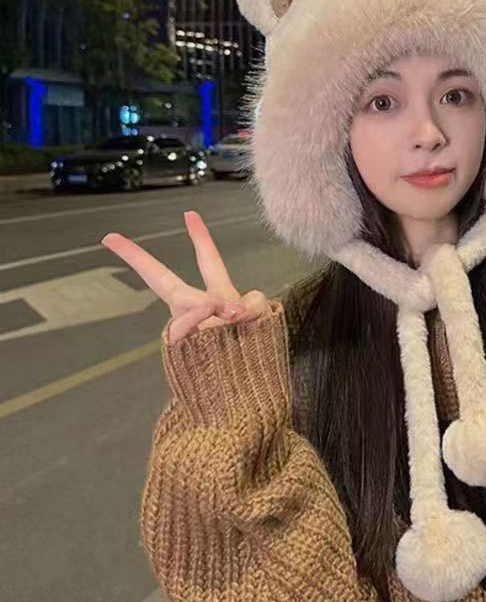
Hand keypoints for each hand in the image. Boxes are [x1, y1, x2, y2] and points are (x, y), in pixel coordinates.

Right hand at [101, 210, 267, 342]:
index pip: (207, 260)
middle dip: (139, 260)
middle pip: (165, 283)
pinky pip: (191, 331)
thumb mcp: (259, 320)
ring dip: (208, 308)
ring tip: (231, 315)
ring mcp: (188, 331)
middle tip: (110, 238)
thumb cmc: (252, 350)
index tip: (189, 213)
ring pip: (188, 306)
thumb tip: (233, 309)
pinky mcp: (184, 351)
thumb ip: (253, 306)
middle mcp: (196, 310)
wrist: (244, 388)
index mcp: (215, 296)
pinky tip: (224, 328)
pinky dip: (212, 328)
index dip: (200, 237)